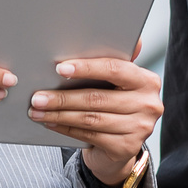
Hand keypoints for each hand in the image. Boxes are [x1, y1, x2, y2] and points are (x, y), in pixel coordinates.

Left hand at [28, 52, 162, 185]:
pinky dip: (66, 128)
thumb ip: (107, 65)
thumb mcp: (114, 85)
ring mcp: (140, 128)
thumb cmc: (113, 106)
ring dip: (59, 114)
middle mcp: (149, 104)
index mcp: (147, 81)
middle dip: (63, 97)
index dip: (86, 68)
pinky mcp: (127, 148)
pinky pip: (90, 135)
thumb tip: (82, 39)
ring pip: (91, 118)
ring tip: (37, 111)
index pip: (115, 69)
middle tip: (38, 97)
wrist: (121, 146)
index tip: (60, 68)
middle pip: (98, 97)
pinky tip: (50, 123)